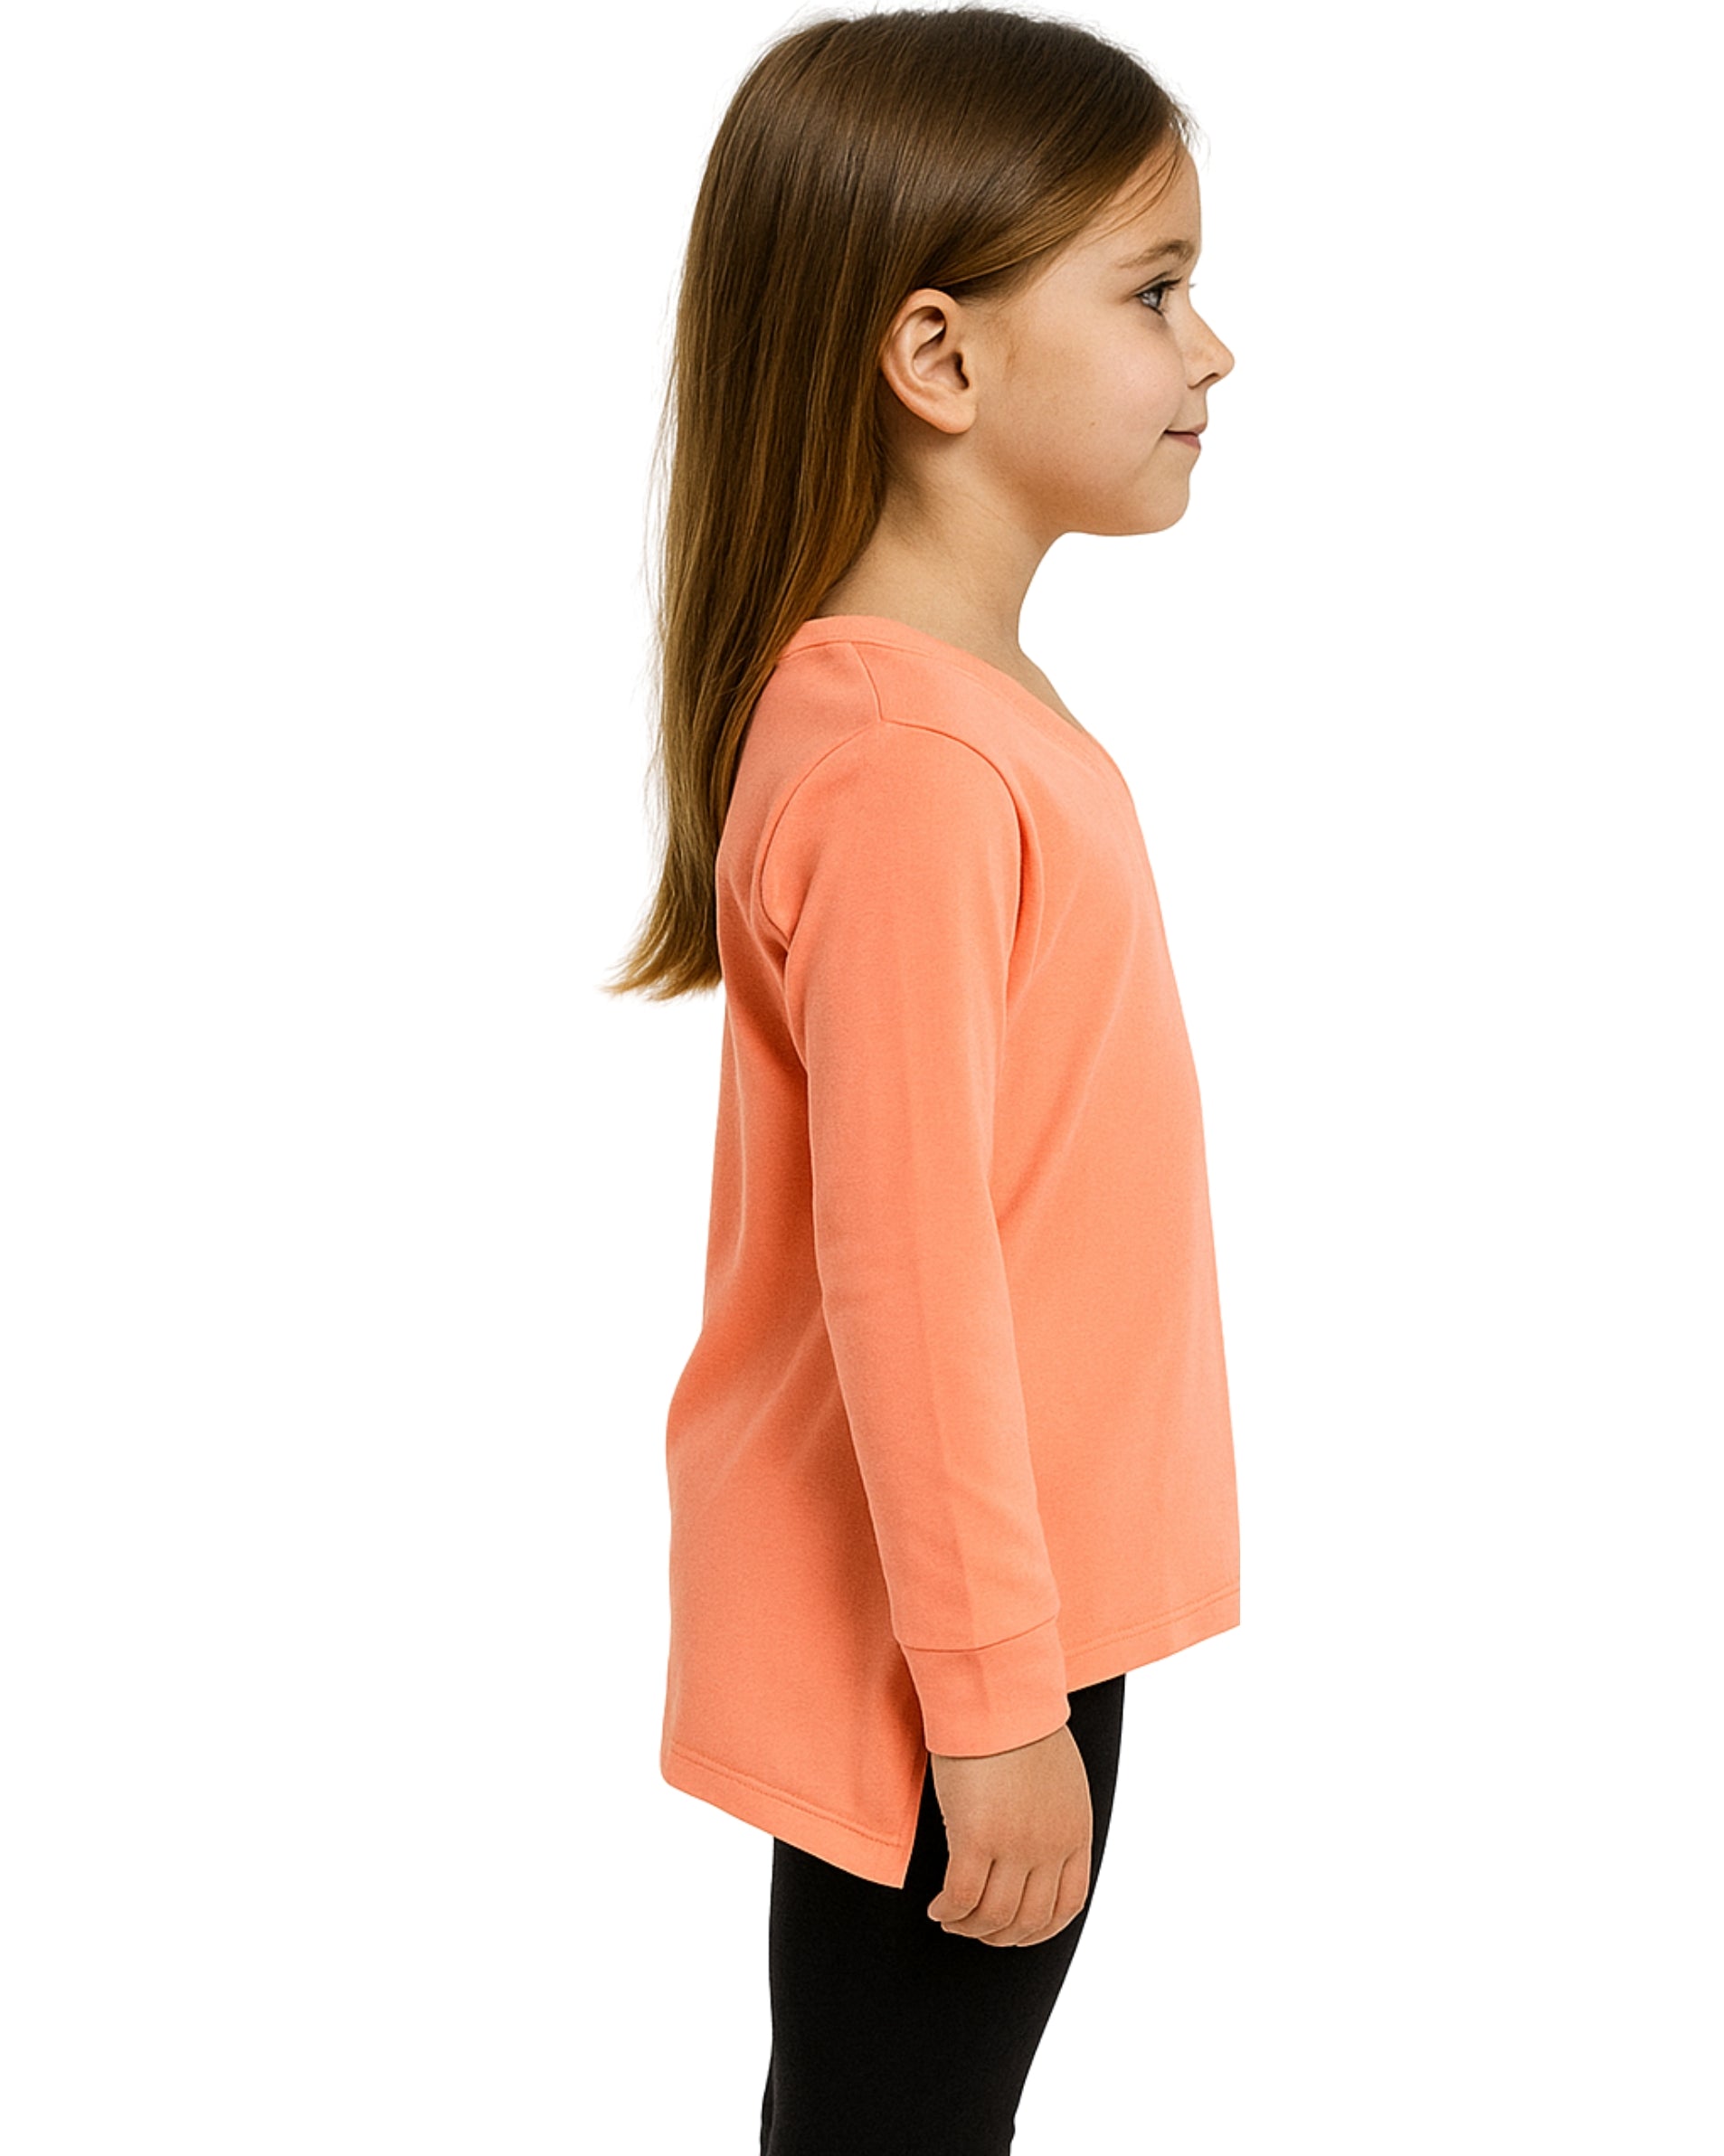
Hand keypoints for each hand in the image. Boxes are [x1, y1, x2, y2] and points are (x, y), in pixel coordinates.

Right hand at [925, 1720, 1091, 1946]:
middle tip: (975, 1930)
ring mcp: (1016, 1845)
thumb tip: (1037, 1847)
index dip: (1039, 1930)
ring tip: (951, 1920)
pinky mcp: (977, 1837)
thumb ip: (1055, 1819)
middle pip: (1028, 1919)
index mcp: (1076, 1832)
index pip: (1067, 1906)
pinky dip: (949, 1911)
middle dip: (1000, 1935)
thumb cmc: (1020, 1725)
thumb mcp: (1060, 1780)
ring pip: (993, 1916)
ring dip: (970, 1928)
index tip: (1015, 1931)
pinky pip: (961, 1897)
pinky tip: (938, 1908)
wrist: (997, 1695)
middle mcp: (1051, 1846)